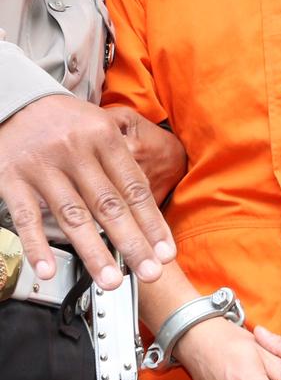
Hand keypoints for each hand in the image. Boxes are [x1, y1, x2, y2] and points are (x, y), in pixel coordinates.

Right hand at [0, 95, 175, 287]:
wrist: (16, 100)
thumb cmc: (66, 121)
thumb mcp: (100, 127)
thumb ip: (122, 163)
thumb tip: (148, 210)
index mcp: (104, 136)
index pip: (134, 187)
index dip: (152, 223)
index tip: (166, 251)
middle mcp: (75, 150)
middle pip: (109, 205)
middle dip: (133, 243)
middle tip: (150, 271)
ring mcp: (43, 166)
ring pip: (73, 215)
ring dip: (94, 252)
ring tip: (111, 279)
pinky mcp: (12, 179)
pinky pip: (27, 217)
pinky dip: (37, 245)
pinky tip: (48, 268)